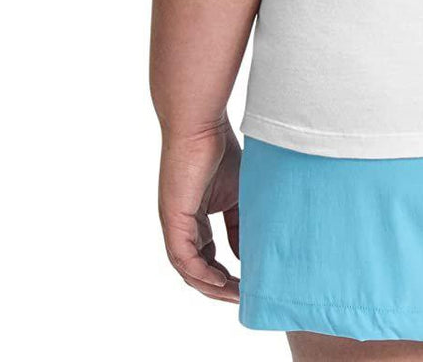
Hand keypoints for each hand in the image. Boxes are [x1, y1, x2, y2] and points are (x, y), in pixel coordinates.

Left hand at [158, 118, 241, 300]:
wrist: (201, 124)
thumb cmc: (220, 148)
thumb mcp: (239, 191)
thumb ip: (242, 221)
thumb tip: (250, 252)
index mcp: (194, 217)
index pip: (208, 255)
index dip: (226, 272)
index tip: (249, 282)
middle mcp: (180, 224)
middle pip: (197, 268)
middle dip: (220, 286)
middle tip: (244, 296)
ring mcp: (174, 224)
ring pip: (189, 269)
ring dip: (211, 286)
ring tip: (237, 295)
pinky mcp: (172, 220)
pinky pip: (184, 258)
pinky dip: (202, 273)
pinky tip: (220, 281)